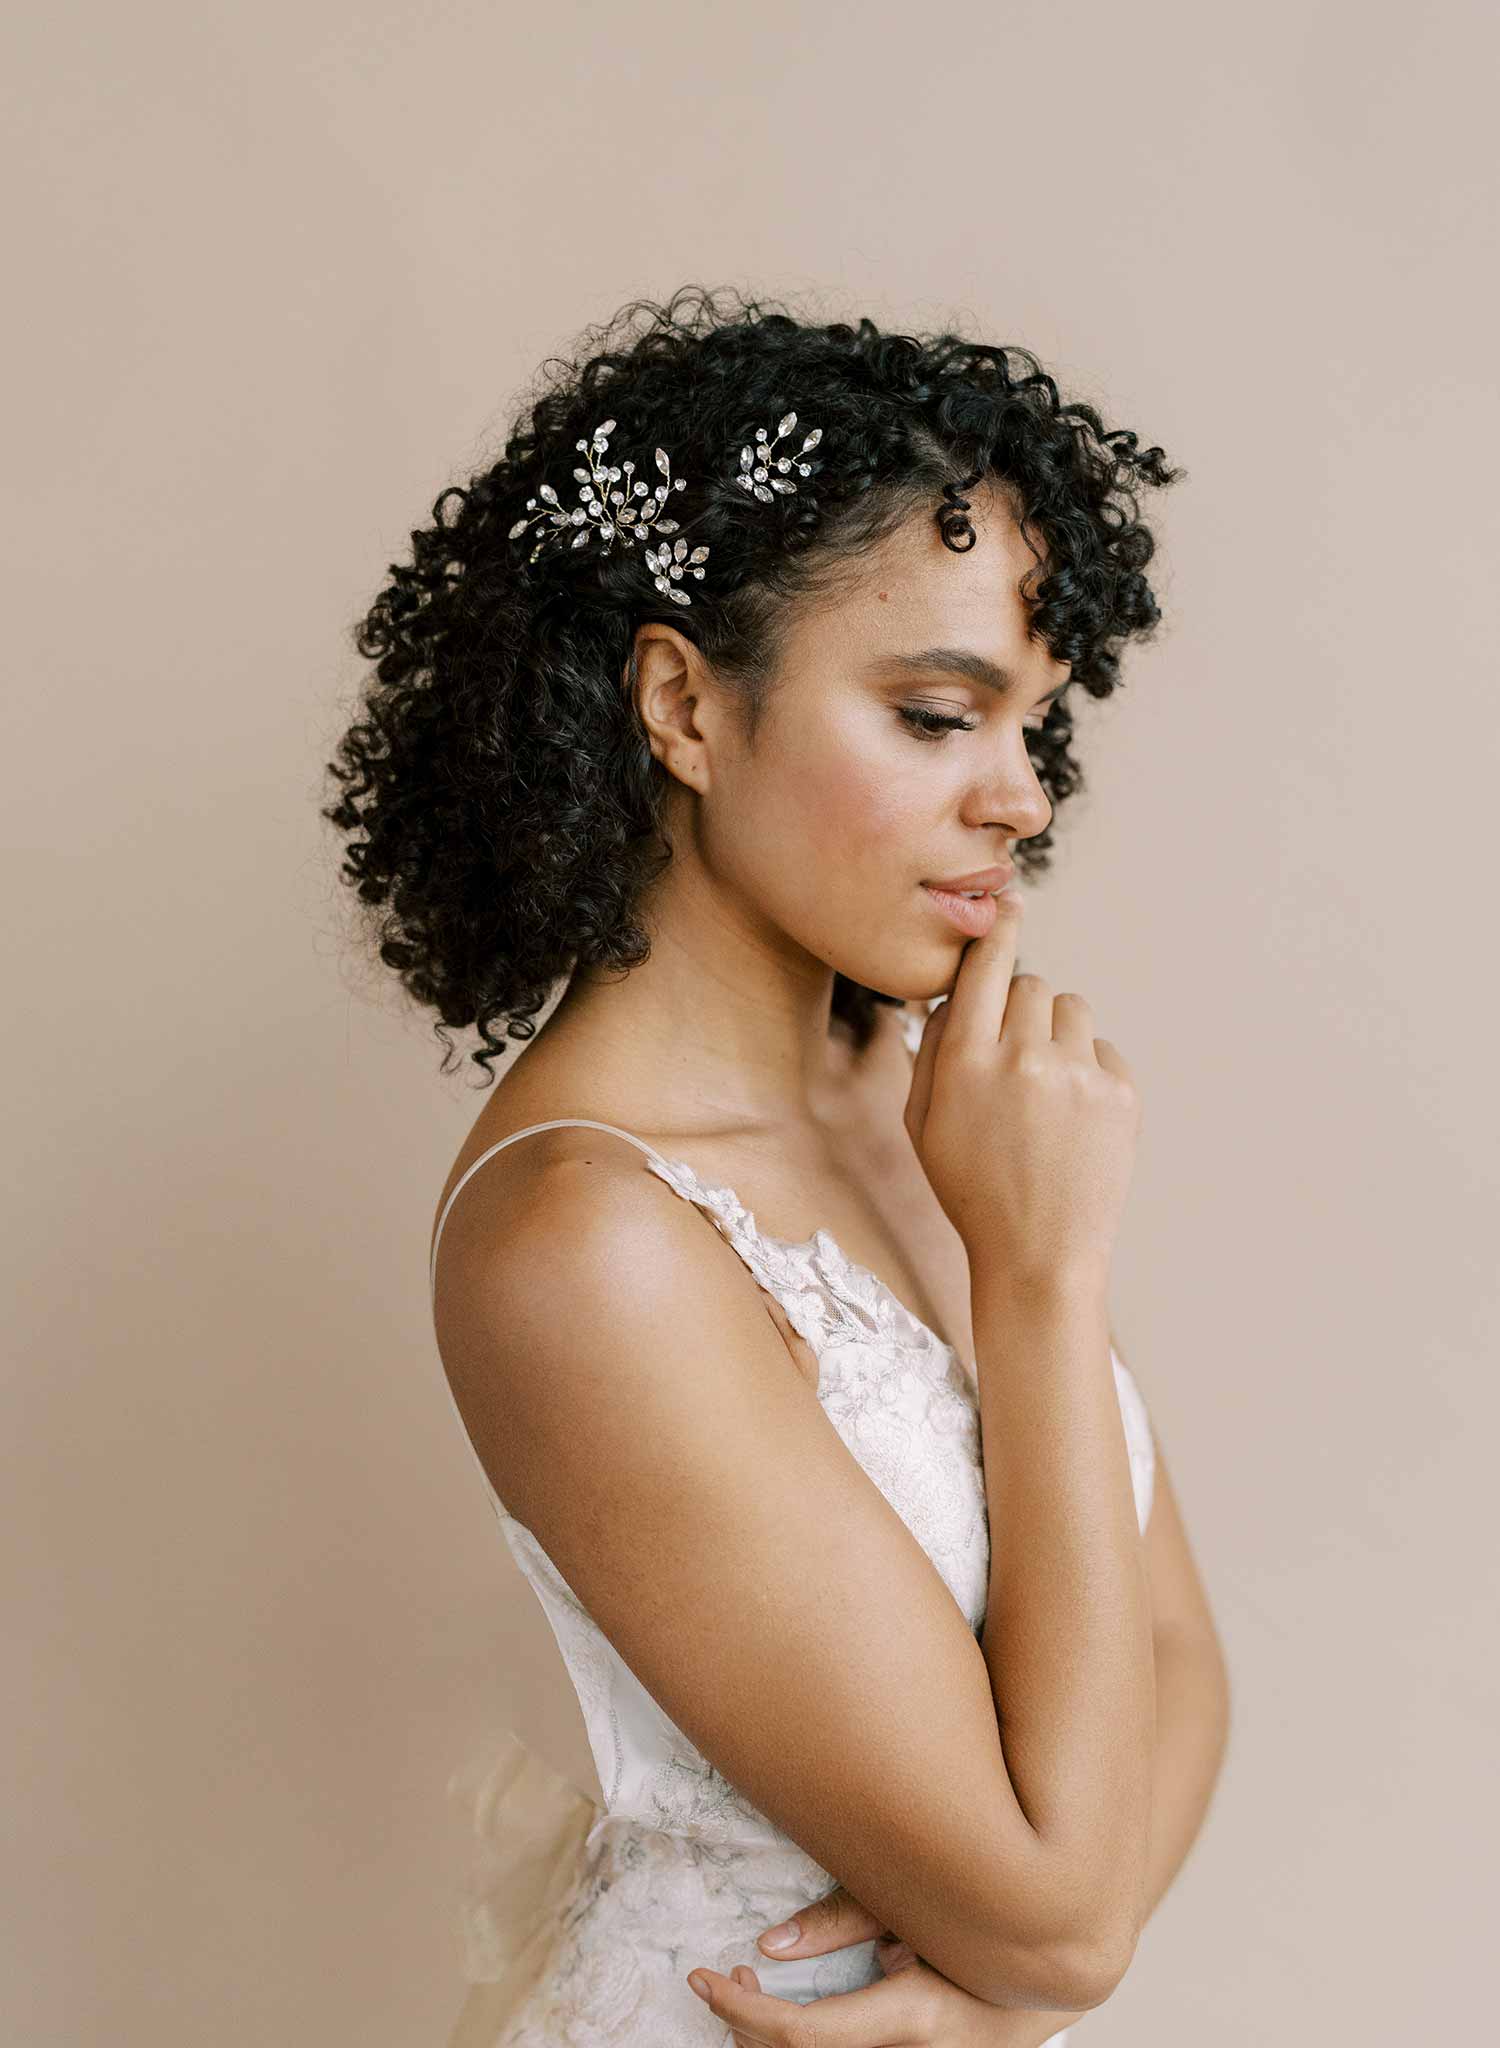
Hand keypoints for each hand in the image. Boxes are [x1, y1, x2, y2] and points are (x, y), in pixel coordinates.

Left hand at [685, 1883, 1089, 2043]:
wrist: (1060, 1975)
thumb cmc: (991, 1922)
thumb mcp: (921, 1905)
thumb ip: (846, 1918)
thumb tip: (772, 1941)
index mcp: (914, 2018)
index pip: (804, 2036)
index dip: (743, 2011)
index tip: (704, 1976)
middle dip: (744, 2026)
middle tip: (717, 1977)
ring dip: (769, 2041)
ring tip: (746, 1993)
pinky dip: (802, 2045)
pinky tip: (785, 2018)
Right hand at [905, 889, 1140, 1292]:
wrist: (1040, 1256)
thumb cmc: (970, 1189)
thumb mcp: (923, 1124)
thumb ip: (933, 1051)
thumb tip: (956, 994)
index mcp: (965, 1064)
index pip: (985, 968)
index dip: (998, 931)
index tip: (1009, 904)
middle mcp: (1022, 1060)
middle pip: (1030, 985)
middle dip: (1020, 1010)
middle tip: (1013, 1061)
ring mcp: (1077, 1076)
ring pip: (1071, 1009)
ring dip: (1057, 1034)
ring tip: (1045, 1090)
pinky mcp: (1120, 1095)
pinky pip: (1102, 1049)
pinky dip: (1088, 1071)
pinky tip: (1072, 1119)